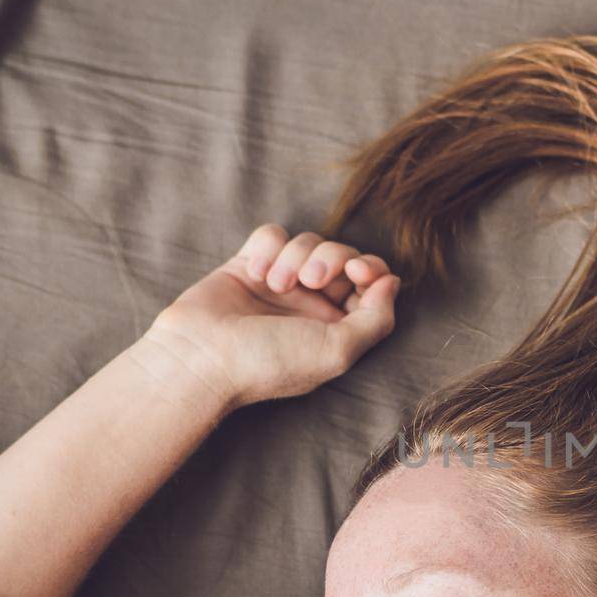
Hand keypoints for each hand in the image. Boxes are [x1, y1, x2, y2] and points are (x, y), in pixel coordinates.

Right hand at [144, 223, 401, 409]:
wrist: (202, 358)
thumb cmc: (269, 362)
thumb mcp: (338, 350)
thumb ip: (376, 319)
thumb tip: (393, 282)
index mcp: (337, 326)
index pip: (371, 283)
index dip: (370, 269)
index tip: (357, 274)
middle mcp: (311, 303)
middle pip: (343, 255)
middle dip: (334, 257)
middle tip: (312, 279)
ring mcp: (280, 282)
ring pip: (308, 241)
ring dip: (297, 257)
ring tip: (275, 285)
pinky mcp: (248, 264)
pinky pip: (272, 234)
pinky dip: (269, 248)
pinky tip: (256, 272)